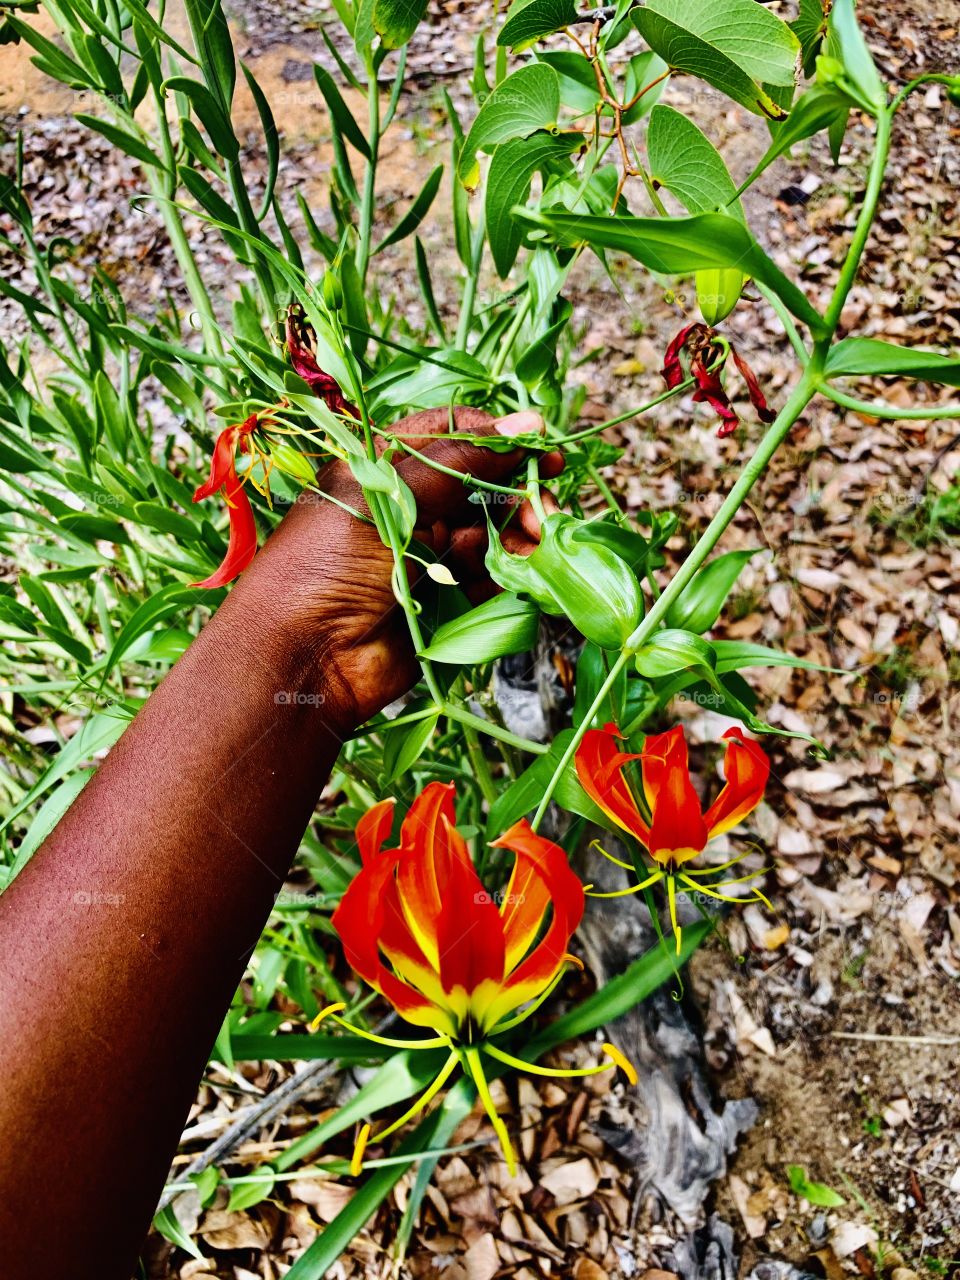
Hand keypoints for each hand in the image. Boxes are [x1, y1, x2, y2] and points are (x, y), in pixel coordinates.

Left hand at [226, 407, 561, 727]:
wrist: (302, 659)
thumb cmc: (325, 565)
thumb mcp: (386, 497)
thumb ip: (458, 461)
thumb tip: (525, 425)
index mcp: (379, 469)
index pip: (449, 435)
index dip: (496, 438)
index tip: (540, 446)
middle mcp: (406, 507)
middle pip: (479, 484)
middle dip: (515, 492)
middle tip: (543, 507)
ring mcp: (426, 554)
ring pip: (491, 531)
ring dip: (515, 536)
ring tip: (530, 546)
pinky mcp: (443, 599)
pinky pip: (488, 577)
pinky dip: (504, 575)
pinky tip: (509, 576)